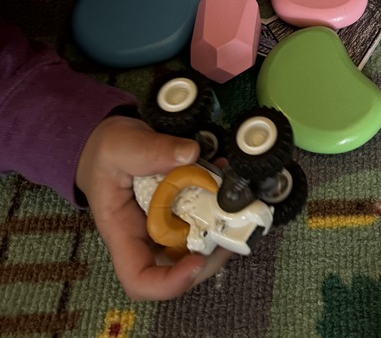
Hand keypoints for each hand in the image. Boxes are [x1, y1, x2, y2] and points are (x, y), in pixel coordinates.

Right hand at [76, 115, 231, 300]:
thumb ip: (151, 150)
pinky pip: (200, 215)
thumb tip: (190, 154)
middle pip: (177, 267)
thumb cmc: (104, 151)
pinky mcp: (177, 206)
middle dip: (209, 255)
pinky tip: (224, 177)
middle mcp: (145, 236)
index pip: (140, 279)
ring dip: (218, 229)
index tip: (197, 261)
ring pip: (194, 243)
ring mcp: (164, 223)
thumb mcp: (120, 145)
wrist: (106, 140)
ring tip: (234, 203)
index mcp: (122, 232)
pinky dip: (217, 203)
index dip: (171, 282)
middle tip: (231, 229)